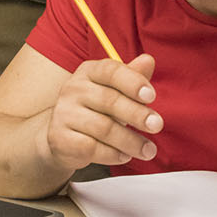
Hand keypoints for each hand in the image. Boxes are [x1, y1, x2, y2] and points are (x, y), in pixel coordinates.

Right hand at [43, 53, 161, 169]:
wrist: (63, 136)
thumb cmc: (96, 109)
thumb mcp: (115, 91)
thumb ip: (133, 77)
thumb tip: (148, 60)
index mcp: (89, 71)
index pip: (111, 71)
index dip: (133, 82)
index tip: (152, 96)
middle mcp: (73, 88)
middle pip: (109, 100)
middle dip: (137, 114)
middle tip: (157, 125)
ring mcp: (64, 113)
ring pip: (103, 128)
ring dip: (131, 141)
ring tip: (149, 150)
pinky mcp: (60, 138)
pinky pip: (91, 148)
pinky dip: (113, 154)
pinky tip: (125, 156)